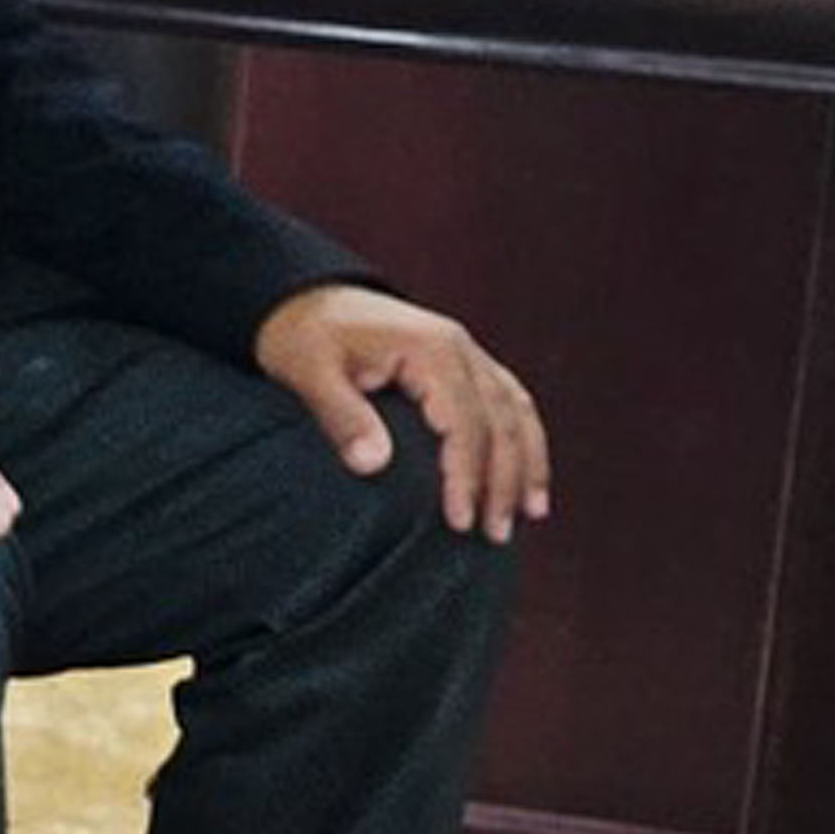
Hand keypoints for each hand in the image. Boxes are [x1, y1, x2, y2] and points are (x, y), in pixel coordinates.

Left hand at [254, 282, 553, 538]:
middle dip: (504, 481)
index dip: (466, 475)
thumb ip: (341, 416)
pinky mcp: (464, 363)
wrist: (305, 299)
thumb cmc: (303, 337)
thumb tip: (373, 465)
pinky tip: (526, 475)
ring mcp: (468, 353)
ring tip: (531, 514)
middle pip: (501, 421)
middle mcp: (460, 348)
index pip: (465, 422)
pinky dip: (523, 438)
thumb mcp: (308, 372)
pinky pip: (509, 402)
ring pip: (516, 411)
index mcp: (430, 349)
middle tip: (496, 534)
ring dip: (527, 463)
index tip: (458, 521)